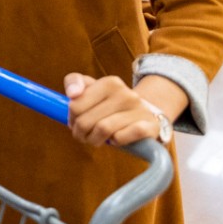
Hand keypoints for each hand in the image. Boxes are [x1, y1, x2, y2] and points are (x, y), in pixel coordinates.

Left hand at [65, 74, 184, 145]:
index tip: (75, 120)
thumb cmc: (109, 105)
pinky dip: (115, 142)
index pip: (75, 106)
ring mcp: (140, 110)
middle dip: (80, 132)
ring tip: (96, 138)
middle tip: (83, 134)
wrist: (144, 115)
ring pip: (103, 129)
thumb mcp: (91, 88)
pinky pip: (122, 137)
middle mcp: (126, 94)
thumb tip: (72, 93)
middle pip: (86, 121)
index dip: (71, 118)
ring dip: (94, 140)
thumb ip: (74, 82)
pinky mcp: (150, 127)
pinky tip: (116, 138)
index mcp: (110, 83)